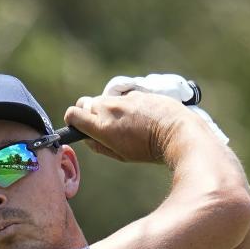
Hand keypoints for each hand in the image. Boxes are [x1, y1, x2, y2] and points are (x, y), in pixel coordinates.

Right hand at [63, 91, 196, 162]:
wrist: (177, 132)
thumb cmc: (149, 149)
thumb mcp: (120, 155)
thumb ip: (98, 146)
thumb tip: (87, 137)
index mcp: (101, 126)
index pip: (73, 114)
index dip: (72, 120)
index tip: (77, 125)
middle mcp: (109, 108)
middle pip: (86, 104)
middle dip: (89, 113)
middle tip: (101, 125)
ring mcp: (123, 98)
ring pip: (104, 99)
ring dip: (107, 108)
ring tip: (122, 121)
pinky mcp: (137, 93)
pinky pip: (123, 97)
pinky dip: (125, 106)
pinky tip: (139, 117)